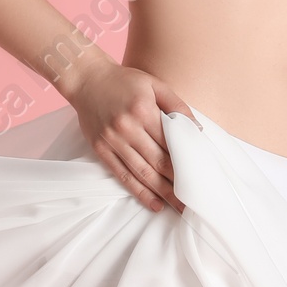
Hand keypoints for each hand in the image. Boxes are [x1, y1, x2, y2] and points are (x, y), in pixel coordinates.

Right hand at [61, 58, 191, 211]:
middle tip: (194, 201)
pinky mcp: (101, 150)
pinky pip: (122, 175)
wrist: (86, 79)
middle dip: (177, 183)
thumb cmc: (124, 81)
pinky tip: (154, 203)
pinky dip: (139, 192)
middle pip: (158, 162)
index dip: (185, 162)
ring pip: (141, 173)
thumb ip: (177, 106)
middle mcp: (127, 128)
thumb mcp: (155, 85)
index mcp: (143, 111)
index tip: (200, 177)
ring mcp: (112, 141)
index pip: (170, 143)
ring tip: (178, 207)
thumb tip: (196, 130)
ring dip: (162, 193)